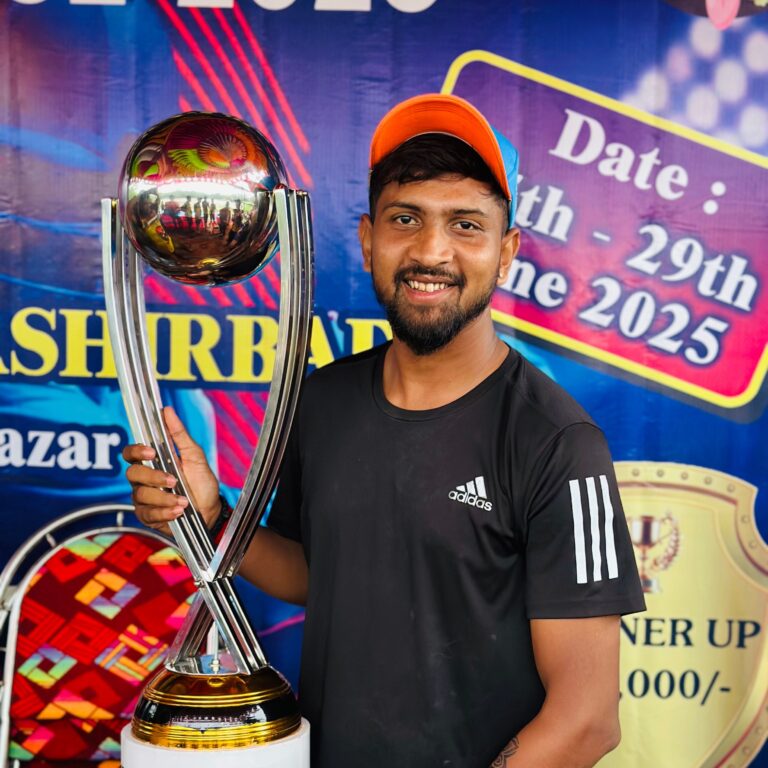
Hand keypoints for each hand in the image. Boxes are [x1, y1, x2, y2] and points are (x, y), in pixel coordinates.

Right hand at [122, 406, 220, 533]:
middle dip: (154, 477)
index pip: (131, 453)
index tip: (152, 451)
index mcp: (153, 462)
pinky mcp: (147, 516)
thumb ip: (180, 435)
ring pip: (140, 495)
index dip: (136, 450)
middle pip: (132, 473)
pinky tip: (178, 511)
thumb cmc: (201, 483)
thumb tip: (167, 410)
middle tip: (173, 480)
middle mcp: (144, 479)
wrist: (210, 510)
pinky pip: (147, 514)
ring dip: (164, 497)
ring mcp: (144, 498)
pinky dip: (164, 512)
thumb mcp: (195, 456)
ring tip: (183, 501)